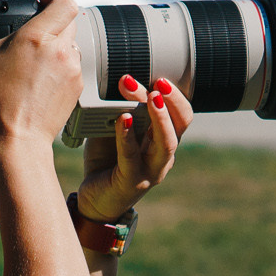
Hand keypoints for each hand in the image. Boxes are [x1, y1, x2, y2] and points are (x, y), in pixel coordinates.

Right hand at [0, 0, 84, 145]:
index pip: (65, 2)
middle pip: (68, 21)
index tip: (43, 0)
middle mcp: (60, 50)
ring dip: (57, 45)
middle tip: (33, 31)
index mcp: (37, 37)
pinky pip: (73, 66)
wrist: (17, 139)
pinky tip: (40, 78)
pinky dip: (61, 66)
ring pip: (71, 44)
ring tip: (34, 58)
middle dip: (53, 21)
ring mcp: (72, 69)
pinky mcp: (77, 86)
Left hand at [78, 73, 191, 221]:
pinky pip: (132, 157)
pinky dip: (127, 136)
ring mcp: (151, 171)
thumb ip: (121, 109)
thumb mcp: (115, 129)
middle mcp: (163, 155)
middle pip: (181, 125)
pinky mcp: (132, 182)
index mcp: (163, 139)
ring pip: (166, 143)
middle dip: (173, 101)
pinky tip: (122, 120)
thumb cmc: (107, 161)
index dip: (174, 94)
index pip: (180, 113)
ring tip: (150, 97)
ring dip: (160, 117)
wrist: (95, 199)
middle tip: (159, 83)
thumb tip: (120, 82)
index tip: (157, 76)